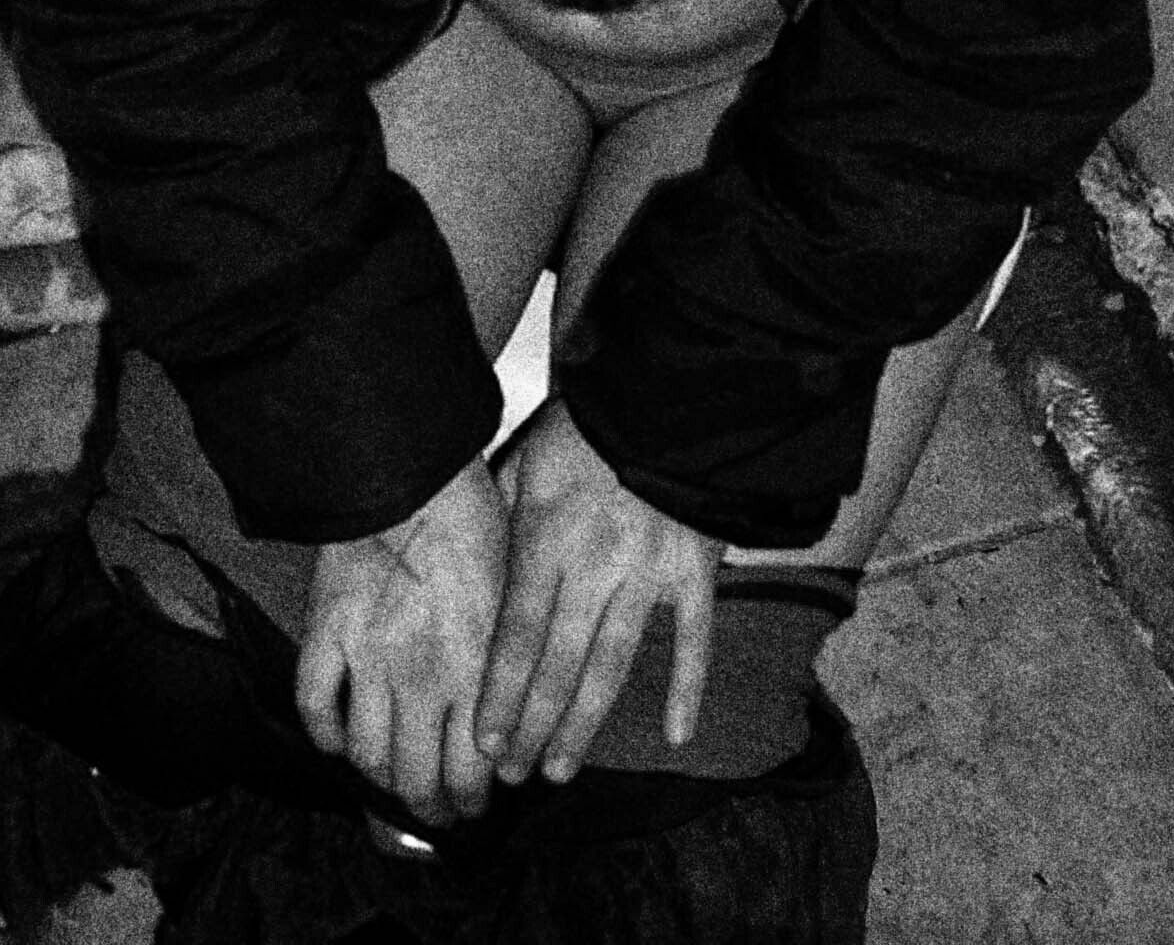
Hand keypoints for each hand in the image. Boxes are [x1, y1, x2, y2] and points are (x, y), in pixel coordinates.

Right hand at [296, 456, 507, 826]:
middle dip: (432, 806)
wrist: (409, 471)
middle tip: (438, 810)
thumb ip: (505, 660)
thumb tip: (510, 712)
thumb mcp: (512, 593)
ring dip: (380, 780)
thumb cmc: (474, 519)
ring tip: (391, 782)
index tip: (476, 804)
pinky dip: (324, 732)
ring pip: (367, 755)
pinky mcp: (325, 634)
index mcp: (473, 670)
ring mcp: (367, 660)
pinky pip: (315, 705)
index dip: (473, 800)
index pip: (471, 771)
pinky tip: (336, 740)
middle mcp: (420, 679)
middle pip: (419, 777)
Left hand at [477, 398, 719, 786]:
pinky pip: (694, 639)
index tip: (481, 741)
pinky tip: (676, 737)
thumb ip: (505, 515)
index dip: (499, 692)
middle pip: (558, 663)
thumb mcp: (529, 458)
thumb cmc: (589, 423)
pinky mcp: (696, 572)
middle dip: (531, 724)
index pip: (517, 633)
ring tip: (559, 769)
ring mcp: (648, 575)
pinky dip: (687, 688)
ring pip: (612, 663)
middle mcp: (594, 567)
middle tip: (513, 776)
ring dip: (584, 722)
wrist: (668, 398)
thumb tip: (477, 567)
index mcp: (547, 538)